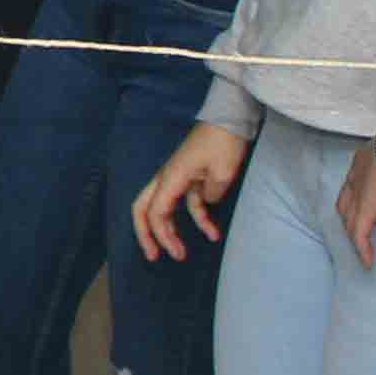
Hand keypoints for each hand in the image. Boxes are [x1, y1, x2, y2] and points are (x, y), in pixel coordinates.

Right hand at [132, 120, 250, 263]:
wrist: (230, 118)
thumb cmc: (223, 141)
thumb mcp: (222, 171)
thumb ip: (210, 194)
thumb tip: (206, 202)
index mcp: (171, 177)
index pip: (155, 212)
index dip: (160, 235)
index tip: (174, 253)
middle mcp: (168, 178)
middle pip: (144, 209)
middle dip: (146, 234)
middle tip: (153, 256)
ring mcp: (179, 178)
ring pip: (164, 208)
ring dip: (171, 231)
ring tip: (181, 253)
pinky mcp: (192, 178)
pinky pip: (189, 203)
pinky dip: (199, 218)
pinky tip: (213, 233)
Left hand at [338, 144, 375, 270]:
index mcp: (364, 159)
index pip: (352, 182)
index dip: (355, 196)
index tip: (361, 204)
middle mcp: (356, 176)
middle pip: (345, 204)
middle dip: (349, 219)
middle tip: (358, 234)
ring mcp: (359, 195)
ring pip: (350, 223)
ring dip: (356, 239)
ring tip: (364, 253)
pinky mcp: (366, 211)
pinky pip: (360, 235)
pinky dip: (363, 250)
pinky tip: (369, 262)